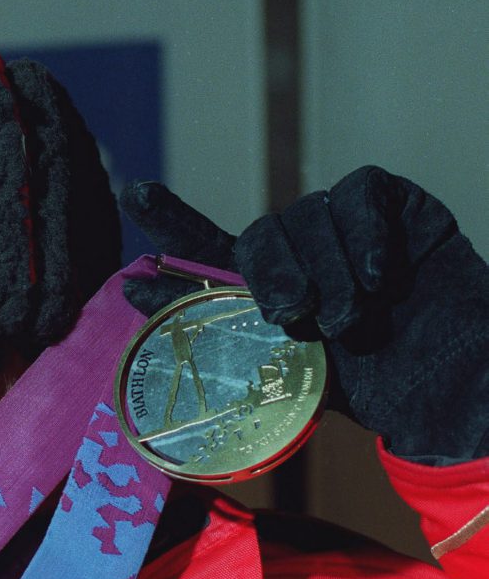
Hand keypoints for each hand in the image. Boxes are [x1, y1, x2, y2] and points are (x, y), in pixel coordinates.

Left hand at [120, 166, 488, 462]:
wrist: (445, 384)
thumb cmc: (362, 381)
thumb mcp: (276, 365)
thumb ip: (211, 326)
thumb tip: (132, 288)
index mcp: (258, 285)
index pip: (203, 245)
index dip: (167, 217)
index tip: (133, 194)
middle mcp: (294, 246)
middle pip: (258, 233)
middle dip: (270, 277)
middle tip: (294, 318)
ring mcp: (340, 220)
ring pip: (308, 215)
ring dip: (329, 274)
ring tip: (352, 321)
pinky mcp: (389, 200)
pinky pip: (361, 195)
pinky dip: (366, 238)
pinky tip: (381, 280)